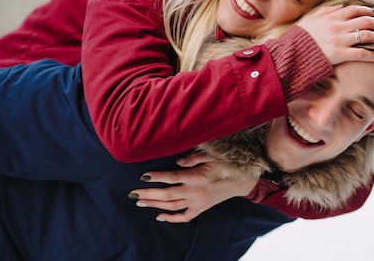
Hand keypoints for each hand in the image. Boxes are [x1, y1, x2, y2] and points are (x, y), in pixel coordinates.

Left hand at [128, 153, 257, 222]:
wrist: (241, 181)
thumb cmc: (226, 164)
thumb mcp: (211, 155)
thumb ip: (193, 157)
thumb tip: (177, 162)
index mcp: (196, 177)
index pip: (171, 177)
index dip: (156, 177)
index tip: (143, 176)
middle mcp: (195, 192)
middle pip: (166, 195)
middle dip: (148, 194)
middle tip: (133, 193)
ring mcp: (197, 203)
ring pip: (171, 206)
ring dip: (154, 205)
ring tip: (140, 201)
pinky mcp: (201, 209)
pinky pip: (183, 217)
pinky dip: (170, 218)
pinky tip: (159, 216)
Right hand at [297, 4, 373, 65]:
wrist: (292, 53)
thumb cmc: (299, 37)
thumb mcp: (310, 19)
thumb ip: (327, 11)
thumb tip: (341, 7)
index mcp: (332, 17)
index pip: (355, 10)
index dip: (368, 11)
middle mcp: (339, 26)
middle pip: (366, 22)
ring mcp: (340, 40)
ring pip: (367, 36)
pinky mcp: (340, 55)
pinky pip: (362, 54)